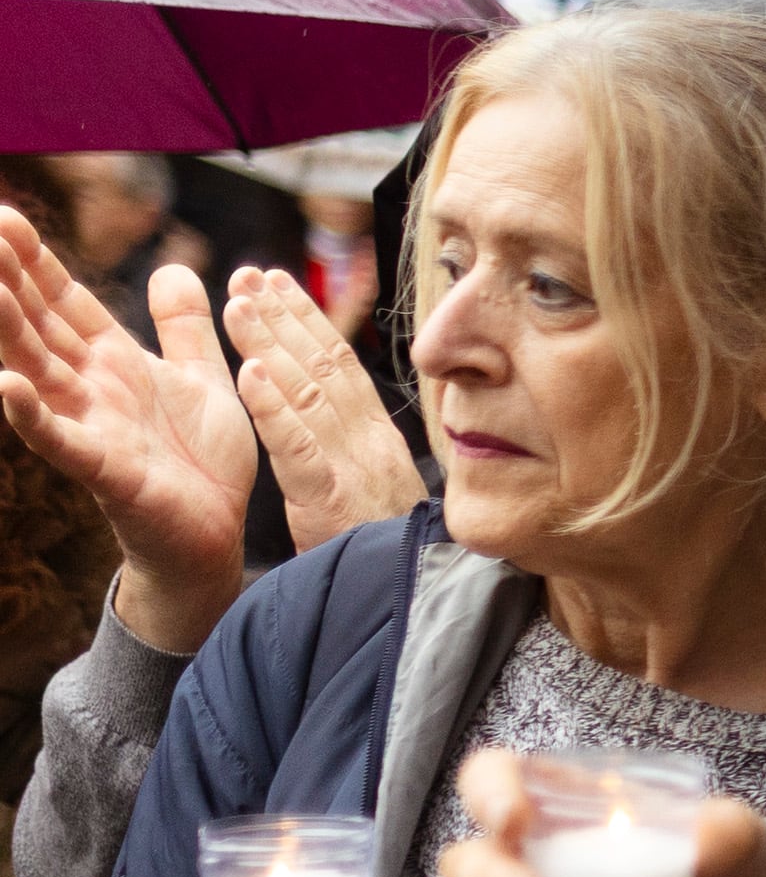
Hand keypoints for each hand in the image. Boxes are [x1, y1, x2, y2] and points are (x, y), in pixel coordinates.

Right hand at [0, 217, 251, 652]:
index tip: (6, 216)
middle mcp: (91, 388)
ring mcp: (91, 427)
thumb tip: (173, 267)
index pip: (67, 302)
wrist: (216, 533)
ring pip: (38, 371)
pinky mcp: (104, 470)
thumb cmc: (200, 459)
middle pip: (41, 325)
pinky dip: (31, 414)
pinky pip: (61, 439)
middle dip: (11, 280)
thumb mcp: (200, 377)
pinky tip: (3, 385)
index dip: (38, 262)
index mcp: (115, 362)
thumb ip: (183, 326)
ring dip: (8, 331)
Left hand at [224, 267, 420, 548]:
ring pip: (307, 394)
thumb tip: (339, 416)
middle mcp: (370, 441)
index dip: (308, 320)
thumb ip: (358, 451)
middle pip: (323, 365)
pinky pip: (299, 448)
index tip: (278, 283)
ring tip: (236, 304)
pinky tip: (248, 376)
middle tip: (248, 274)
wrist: (417, 603)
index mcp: (378, 438)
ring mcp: (353, 468)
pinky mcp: (333, 500)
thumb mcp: (380, 491)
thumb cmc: (390, 552)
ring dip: (269, 345)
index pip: (341, 365)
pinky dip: (274, 410)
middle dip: (283, 315)